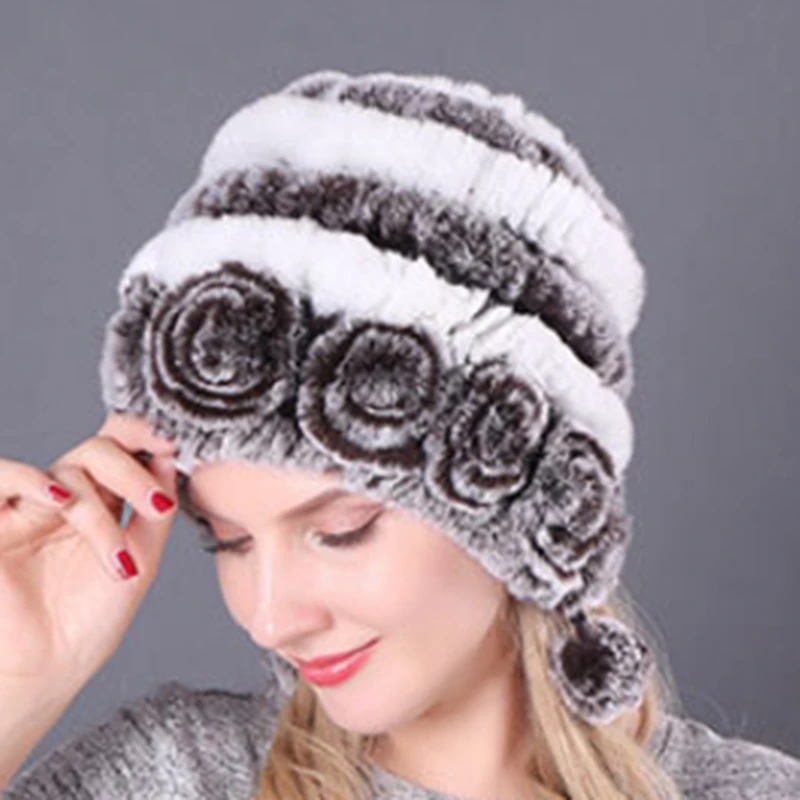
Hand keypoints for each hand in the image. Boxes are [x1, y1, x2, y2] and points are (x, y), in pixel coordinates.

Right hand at [0, 413, 179, 697]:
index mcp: (102, 501)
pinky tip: (61, 500)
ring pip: (67, 469)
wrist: (46, 672)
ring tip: (117, 550)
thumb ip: (154, 512)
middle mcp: (66, 497)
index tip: (172, 446)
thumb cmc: (89, 622)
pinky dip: (31, 480)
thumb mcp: (140, 561)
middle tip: (157, 508)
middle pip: (99, 449)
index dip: (143, 434)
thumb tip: (169, 459)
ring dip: (98, 507)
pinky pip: (1, 479)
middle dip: (135, 474)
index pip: (120, 447)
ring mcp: (30, 508)